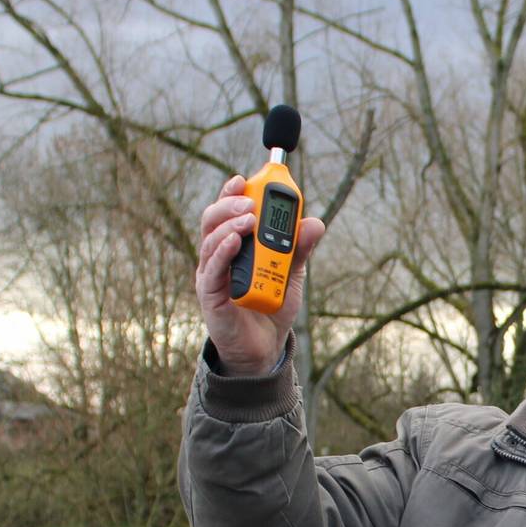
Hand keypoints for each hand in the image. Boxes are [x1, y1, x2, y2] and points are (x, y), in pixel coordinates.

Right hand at [194, 175, 327, 374]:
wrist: (265, 348)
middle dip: (230, 204)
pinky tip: (235, 241)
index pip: (227, 212)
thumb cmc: (272, 306)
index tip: (244, 178)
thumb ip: (299, 248)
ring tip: (250, 219)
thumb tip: (315, 222)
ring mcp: (212, 275)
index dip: (231, 192)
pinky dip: (223, 252)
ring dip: (229, 225)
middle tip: (251, 201)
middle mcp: (218, 256)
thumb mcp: (292, 273)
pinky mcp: (211, 296)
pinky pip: (212, 270)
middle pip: (213, 220)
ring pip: (211, 241)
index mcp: (234, 246)